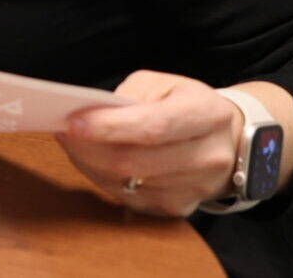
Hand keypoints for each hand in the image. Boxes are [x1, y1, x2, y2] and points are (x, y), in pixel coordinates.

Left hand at [55, 70, 243, 216]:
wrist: (230, 139)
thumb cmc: (188, 105)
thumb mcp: (165, 84)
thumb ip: (131, 96)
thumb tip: (92, 116)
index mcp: (209, 114)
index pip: (154, 127)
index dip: (110, 127)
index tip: (74, 122)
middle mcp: (210, 155)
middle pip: (137, 161)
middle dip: (90, 148)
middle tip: (63, 132)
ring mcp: (198, 187)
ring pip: (129, 184)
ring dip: (91, 164)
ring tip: (73, 143)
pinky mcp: (181, 207)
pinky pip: (130, 199)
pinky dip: (103, 179)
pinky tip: (92, 161)